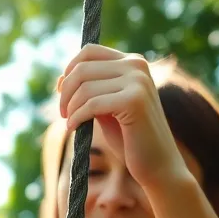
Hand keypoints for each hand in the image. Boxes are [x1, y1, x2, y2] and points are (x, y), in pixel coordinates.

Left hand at [56, 44, 194, 192]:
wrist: (158, 165)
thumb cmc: (129, 139)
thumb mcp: (106, 108)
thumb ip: (91, 90)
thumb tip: (61, 78)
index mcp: (133, 63)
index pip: (89, 51)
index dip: (68, 70)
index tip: (60, 92)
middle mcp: (137, 65)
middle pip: (82, 68)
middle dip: (65, 92)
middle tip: (63, 113)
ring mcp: (138, 81)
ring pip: (84, 87)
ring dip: (70, 107)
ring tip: (70, 123)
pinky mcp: (135, 100)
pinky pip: (91, 104)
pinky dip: (76, 117)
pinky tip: (74, 128)